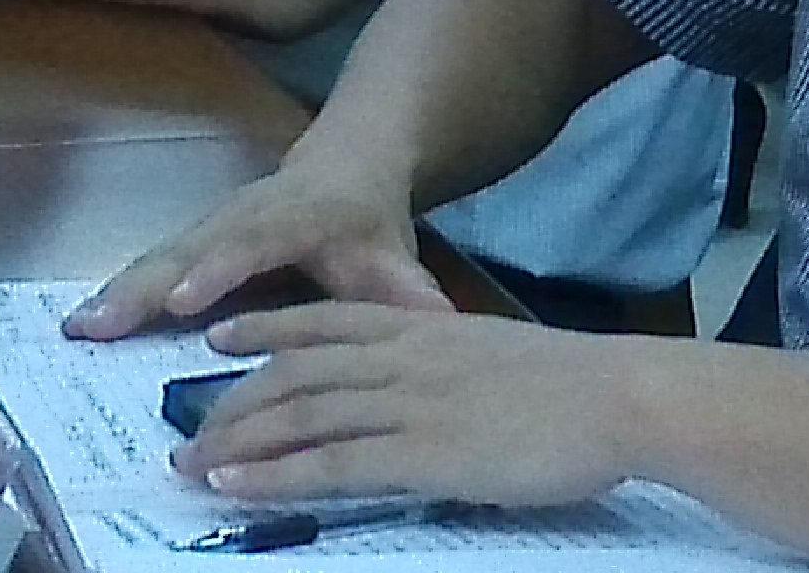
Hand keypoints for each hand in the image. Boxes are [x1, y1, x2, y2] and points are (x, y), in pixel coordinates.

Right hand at [66, 163, 442, 339]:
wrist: (346, 161)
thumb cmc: (366, 219)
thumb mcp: (392, 253)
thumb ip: (406, 293)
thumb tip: (433, 327)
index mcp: (295, 215)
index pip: (252, 241)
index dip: (217, 269)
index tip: (182, 299)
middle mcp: (241, 214)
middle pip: (188, 247)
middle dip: (143, 285)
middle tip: (100, 323)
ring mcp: (210, 223)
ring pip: (159, 254)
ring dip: (117, 291)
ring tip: (77, 328)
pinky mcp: (190, 237)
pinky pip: (150, 264)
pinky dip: (116, 292)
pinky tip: (81, 325)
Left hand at [180, 302, 639, 506]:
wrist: (618, 396)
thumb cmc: (576, 387)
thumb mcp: (497, 361)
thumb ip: (450, 371)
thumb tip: (431, 398)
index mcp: (420, 330)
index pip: (324, 323)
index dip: (266, 330)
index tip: (223, 339)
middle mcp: (401, 358)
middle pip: (294, 373)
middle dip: (234, 402)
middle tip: (190, 429)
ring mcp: (407, 403)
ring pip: (299, 415)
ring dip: (237, 440)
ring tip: (192, 465)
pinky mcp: (421, 453)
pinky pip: (329, 463)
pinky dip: (274, 473)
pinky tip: (237, 484)